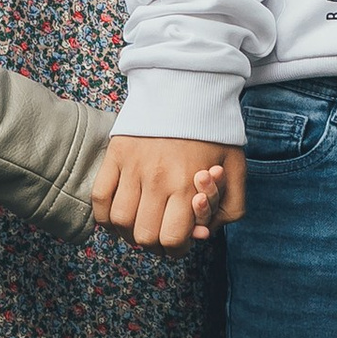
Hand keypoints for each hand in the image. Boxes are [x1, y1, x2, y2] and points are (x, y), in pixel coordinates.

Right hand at [90, 136, 242, 248]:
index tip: (179, 241)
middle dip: (154, 243)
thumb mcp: (236, 168)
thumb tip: (206, 233)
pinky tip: (118, 215)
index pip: (172, 240)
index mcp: (188, 186)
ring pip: (120, 222)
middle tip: (161, 232)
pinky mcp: (115, 155)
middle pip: (144, 237)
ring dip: (129, 232)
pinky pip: (99, 198)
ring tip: (141, 223)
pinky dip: (105, 215)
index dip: (176, 249)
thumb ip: (231, 206)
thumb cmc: (214, 131)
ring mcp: (133, 168)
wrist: (188, 88)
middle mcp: (158, 180)